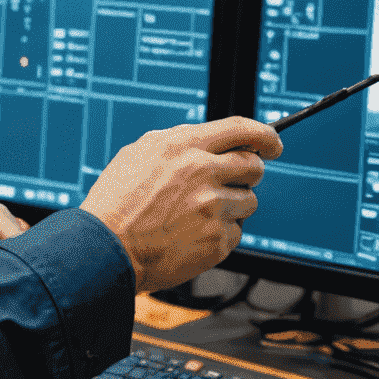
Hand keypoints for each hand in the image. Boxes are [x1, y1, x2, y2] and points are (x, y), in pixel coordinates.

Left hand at [0, 199, 29, 269]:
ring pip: (17, 236)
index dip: (9, 232)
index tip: (17, 254)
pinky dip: (14, 259)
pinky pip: (11, 248)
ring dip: (19, 252)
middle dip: (20, 245)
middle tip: (24, 270)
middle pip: (13, 224)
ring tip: (19, 274)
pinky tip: (13, 275)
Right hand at [80, 116, 281, 294]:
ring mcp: (213, 208)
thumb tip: (210, 142)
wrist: (106, 249)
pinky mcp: (217, 241)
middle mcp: (202, 172)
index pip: (241, 129)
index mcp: (184, 145)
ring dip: (233, 206)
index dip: (265, 135)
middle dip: (248, 173)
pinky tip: (193, 234)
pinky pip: (236, 232)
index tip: (273, 143)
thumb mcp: (141, 153)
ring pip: (249, 201)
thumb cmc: (117, 202)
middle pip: (253, 166)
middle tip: (232, 182)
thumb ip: (181, 144)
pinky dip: (221, 234)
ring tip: (199, 214)